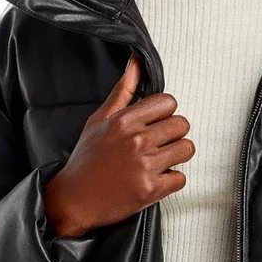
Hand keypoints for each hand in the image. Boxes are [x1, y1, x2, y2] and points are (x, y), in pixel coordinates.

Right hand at [42, 51, 193, 237]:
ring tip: (161, 160)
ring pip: (186, 149)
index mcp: (125, 121)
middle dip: (174, 133)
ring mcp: (145, 165)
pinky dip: (172, 180)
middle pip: (182, 124)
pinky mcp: (151, 189)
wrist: (75, 199)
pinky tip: (157, 179)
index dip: (165, 113)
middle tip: (160, 144)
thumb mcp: (99, 120)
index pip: (168, 102)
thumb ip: (123, 91)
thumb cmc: (87, 160)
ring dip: (178, 155)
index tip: (156, 124)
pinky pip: (181, 178)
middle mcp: (137, 140)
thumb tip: (136, 63)